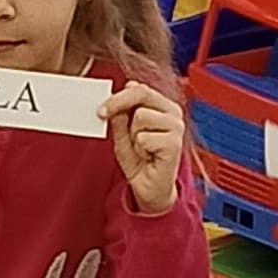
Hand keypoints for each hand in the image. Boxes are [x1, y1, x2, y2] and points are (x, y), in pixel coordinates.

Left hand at [103, 80, 187, 216]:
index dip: (117, 96)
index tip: (100, 108)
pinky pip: (145, 137)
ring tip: (140, 148)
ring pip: (141, 116)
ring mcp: (176, 127)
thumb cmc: (139, 161)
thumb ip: (121, 116)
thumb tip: (115, 98)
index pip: (139, 89)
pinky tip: (148, 156)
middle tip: (103, 114)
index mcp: (162, 106)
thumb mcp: (122, 135)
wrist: (150, 189)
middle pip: (142, 93)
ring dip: (133, 134)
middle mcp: (172, 113)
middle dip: (119, 104)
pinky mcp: (175, 143)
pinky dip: (140, 149)